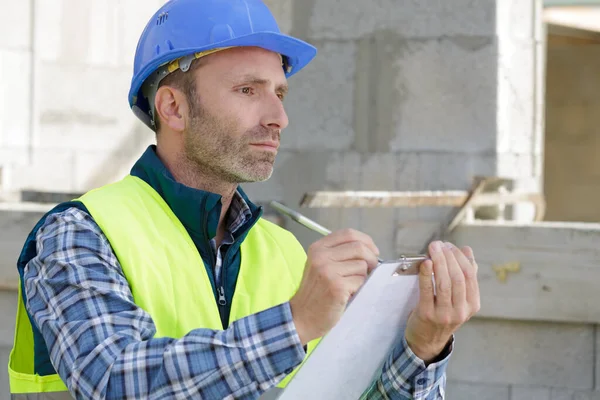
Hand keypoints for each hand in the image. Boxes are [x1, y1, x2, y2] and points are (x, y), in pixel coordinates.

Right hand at [290, 229, 379, 344]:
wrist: (302, 316)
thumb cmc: (315, 292)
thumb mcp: (320, 265)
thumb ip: (339, 254)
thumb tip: (370, 250)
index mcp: (318, 248)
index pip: (348, 234)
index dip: (366, 241)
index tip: (373, 251)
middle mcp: (321, 256)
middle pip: (359, 247)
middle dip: (371, 258)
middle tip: (372, 269)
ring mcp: (328, 271)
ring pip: (362, 266)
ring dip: (362, 277)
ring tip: (350, 286)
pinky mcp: (337, 286)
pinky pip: (361, 281)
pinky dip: (359, 288)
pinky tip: (348, 294)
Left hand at [405, 240, 479, 362]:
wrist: (426, 340)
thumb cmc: (442, 314)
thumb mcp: (458, 299)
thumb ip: (464, 276)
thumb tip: (468, 250)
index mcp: (472, 305)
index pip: (470, 275)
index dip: (460, 257)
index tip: (449, 246)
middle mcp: (461, 311)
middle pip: (458, 278)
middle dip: (448, 257)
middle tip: (439, 244)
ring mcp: (444, 314)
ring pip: (444, 283)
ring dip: (438, 262)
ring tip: (432, 248)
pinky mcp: (427, 314)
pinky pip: (427, 290)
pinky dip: (427, 274)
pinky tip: (425, 262)